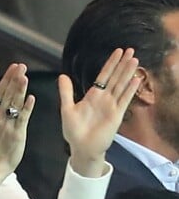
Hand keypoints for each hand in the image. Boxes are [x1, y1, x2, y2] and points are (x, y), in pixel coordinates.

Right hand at [0, 63, 35, 188]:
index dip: (7, 78)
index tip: (14, 66)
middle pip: (8, 94)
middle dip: (15, 79)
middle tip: (22, 66)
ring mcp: (8, 125)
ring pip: (15, 104)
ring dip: (20, 89)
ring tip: (25, 76)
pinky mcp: (17, 134)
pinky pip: (23, 118)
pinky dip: (27, 108)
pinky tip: (31, 98)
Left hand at [60, 47, 139, 176]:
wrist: (81, 148)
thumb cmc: (73, 131)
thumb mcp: (67, 109)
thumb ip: (66, 92)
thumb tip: (62, 76)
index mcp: (93, 95)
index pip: (104, 75)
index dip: (111, 63)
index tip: (118, 51)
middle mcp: (104, 99)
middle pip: (116, 77)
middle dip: (122, 64)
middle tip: (131, 50)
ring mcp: (112, 106)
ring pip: (121, 86)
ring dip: (128, 73)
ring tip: (135, 60)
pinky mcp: (116, 115)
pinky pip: (124, 100)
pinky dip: (130, 90)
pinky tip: (136, 80)